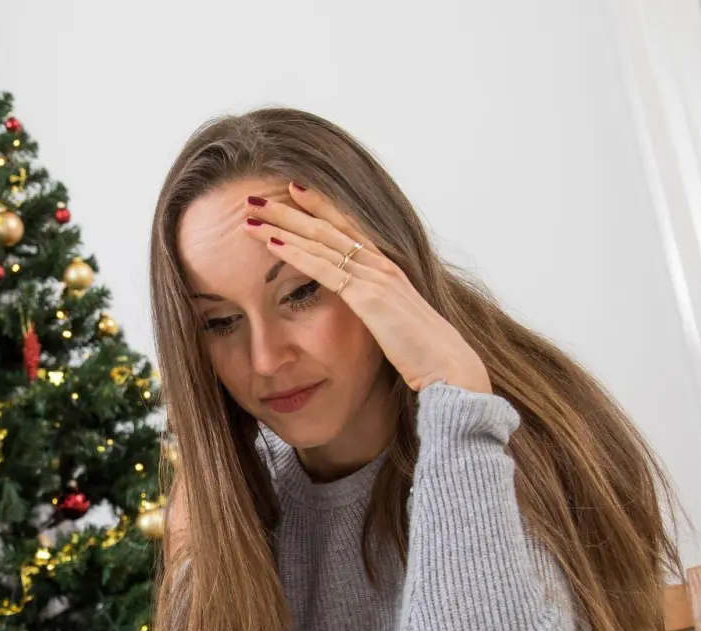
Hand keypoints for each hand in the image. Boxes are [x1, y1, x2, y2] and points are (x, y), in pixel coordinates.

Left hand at [246, 185, 489, 393]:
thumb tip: (363, 309)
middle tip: (254, 196)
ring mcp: (376, 278)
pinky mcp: (369, 298)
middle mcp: (381, 264)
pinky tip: (271, 244)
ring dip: (282, 227)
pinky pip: (325, 270)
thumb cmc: (423, 354)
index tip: (290, 190)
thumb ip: (376, 309)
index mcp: (387, 268)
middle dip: (288, 210)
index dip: (318, 206)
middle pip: (327, 226)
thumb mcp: (394, 323)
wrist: (450, 370)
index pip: (347, 227)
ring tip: (250, 215)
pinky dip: (296, 255)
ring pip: (321, 242)